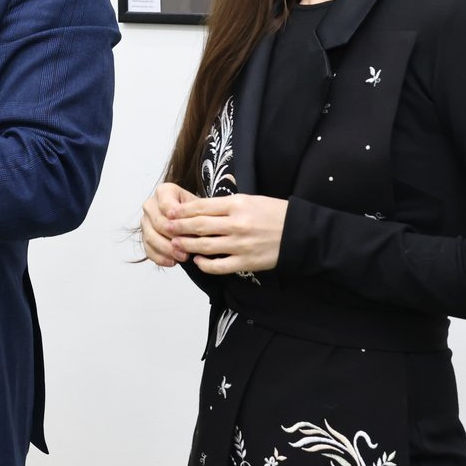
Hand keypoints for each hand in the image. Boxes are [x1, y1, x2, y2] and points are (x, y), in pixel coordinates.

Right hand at [140, 182, 199, 266]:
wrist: (188, 216)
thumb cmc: (194, 210)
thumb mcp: (198, 206)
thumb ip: (195, 215)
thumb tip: (194, 231)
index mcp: (163, 191)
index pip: (166, 206)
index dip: (178, 221)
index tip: (191, 231)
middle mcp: (151, 204)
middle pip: (159, 223)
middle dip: (174, 238)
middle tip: (188, 249)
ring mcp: (145, 221)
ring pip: (151, 237)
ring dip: (167, 250)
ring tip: (182, 257)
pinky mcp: (144, 236)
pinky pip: (148, 249)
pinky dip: (160, 258)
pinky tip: (173, 262)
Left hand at [165, 193, 288, 274]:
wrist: (299, 233)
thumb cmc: (274, 214)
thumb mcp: (251, 199)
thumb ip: (226, 205)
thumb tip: (200, 208)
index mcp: (237, 204)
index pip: (202, 207)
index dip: (183, 211)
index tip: (171, 212)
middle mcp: (236, 224)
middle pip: (199, 225)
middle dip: (179, 227)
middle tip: (167, 227)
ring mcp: (240, 244)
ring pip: (204, 245)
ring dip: (186, 245)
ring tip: (175, 243)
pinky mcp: (245, 262)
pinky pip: (218, 265)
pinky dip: (204, 264)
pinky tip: (197, 260)